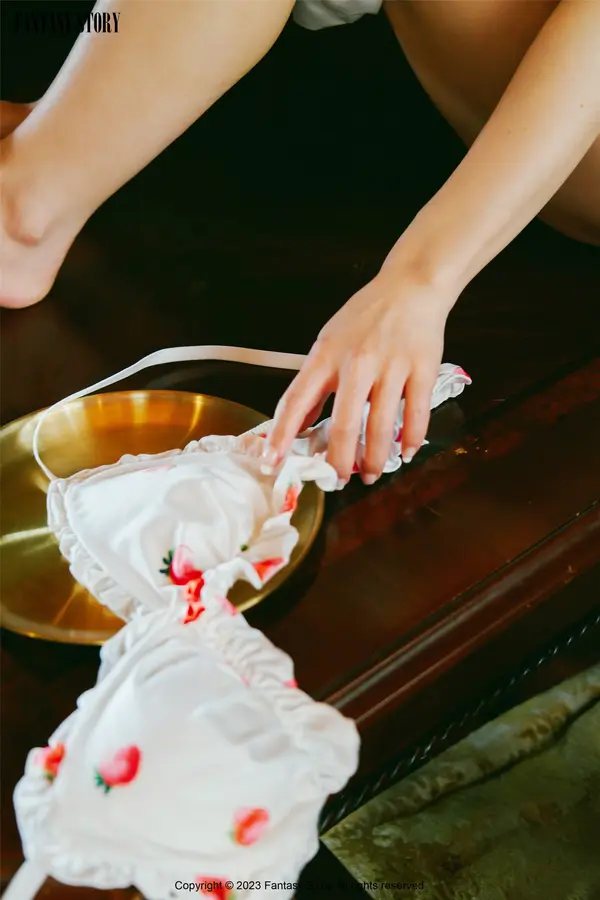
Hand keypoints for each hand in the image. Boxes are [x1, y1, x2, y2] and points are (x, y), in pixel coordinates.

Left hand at [266, 263, 457, 483]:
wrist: (411, 287)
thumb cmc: (366, 317)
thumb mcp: (329, 342)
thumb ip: (315, 382)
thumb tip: (299, 422)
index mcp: (326, 355)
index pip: (296, 400)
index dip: (282, 435)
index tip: (273, 462)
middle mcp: (357, 362)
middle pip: (343, 425)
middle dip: (339, 462)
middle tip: (337, 480)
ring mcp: (392, 366)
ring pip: (381, 427)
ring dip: (374, 459)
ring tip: (370, 474)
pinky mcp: (422, 369)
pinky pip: (416, 415)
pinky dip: (410, 440)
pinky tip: (404, 453)